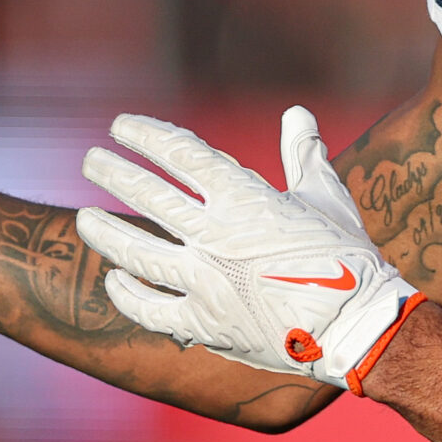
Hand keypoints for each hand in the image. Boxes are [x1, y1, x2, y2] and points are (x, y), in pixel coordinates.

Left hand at [77, 107, 421, 388]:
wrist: (357, 326)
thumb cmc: (349, 258)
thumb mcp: (328, 197)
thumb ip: (304, 154)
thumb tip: (297, 114)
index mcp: (245, 199)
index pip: (181, 155)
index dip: (146, 136)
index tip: (121, 126)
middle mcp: (216, 236)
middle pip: (148, 196)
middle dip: (113, 174)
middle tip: (90, 161)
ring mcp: (206, 282)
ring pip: (139, 252)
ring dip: (106, 232)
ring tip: (84, 218)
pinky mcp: (206, 324)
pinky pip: (154, 309)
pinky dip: (130, 295)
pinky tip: (114, 280)